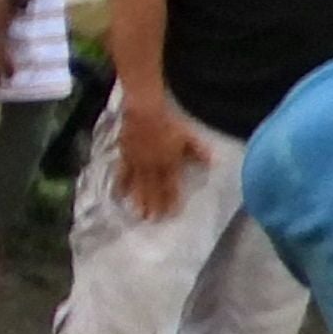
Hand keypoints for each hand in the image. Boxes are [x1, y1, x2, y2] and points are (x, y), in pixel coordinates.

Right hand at [114, 92, 192, 221]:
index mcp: (169, 163)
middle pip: (153, 190)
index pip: (171, 186)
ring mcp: (138, 164)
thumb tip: (212, 163)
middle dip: (154, 206)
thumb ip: (198, 151)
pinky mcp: (126, 158)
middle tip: (152, 220)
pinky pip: (122, 175)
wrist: (144, 113)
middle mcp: (153, 167)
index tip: (171, 214)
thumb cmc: (168, 123)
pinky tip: (119, 196)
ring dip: (138, 201)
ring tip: (138, 214)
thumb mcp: (188, 136)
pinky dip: (121, 186)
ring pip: (138, 186)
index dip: (171, 200)